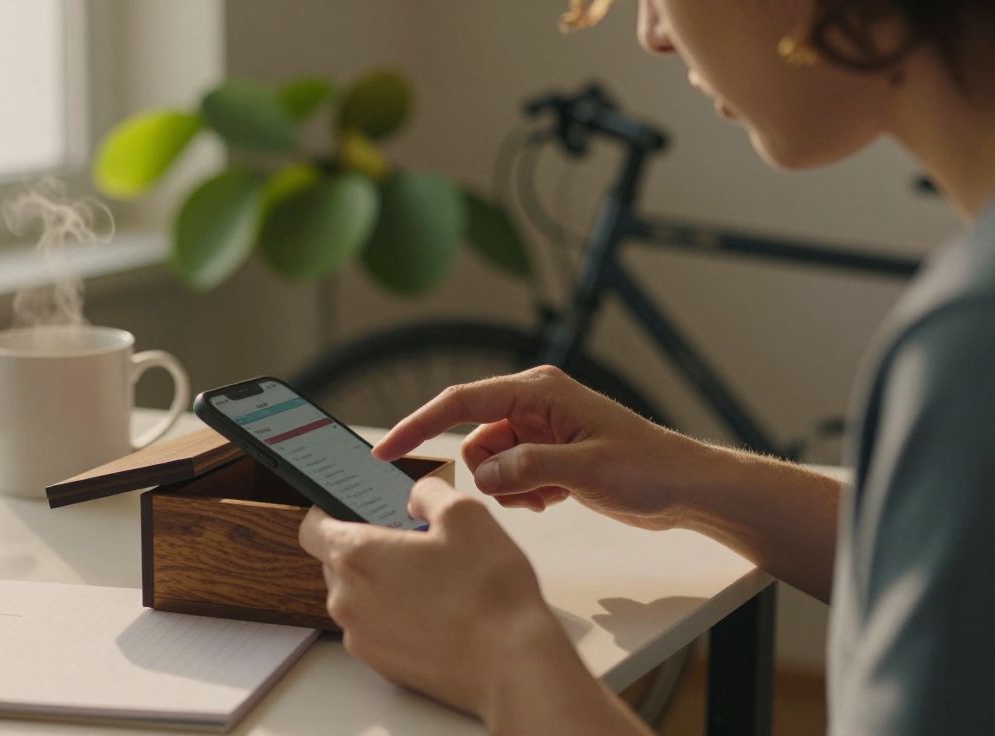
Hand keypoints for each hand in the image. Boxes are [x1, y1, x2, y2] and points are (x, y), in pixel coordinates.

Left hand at [297, 477, 576, 725]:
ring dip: (382, 583)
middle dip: (367, 548)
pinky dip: (395, 615)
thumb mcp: (465, 514)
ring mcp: (362, 637)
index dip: (330, 512)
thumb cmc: (488, 593)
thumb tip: (416, 498)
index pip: (313, 528)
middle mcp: (348, 600)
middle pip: (336, 563)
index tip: (353, 509)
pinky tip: (437, 612)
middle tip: (410, 542)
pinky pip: (376, 628)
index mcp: (357, 556)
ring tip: (432, 579)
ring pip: (357, 597)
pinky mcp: (382, 665)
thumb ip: (428, 493)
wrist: (511, 665)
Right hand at [372, 365, 704, 530]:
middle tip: (528, 493)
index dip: (418, 425)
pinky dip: (524, 495)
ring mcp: (540, 432)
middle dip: (489, 475)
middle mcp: (533, 406)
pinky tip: (557, 498)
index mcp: (538, 392)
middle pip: (475, 441)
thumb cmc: (649, 467)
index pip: (461, 403)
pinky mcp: (548, 457)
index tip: (385, 452)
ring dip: (509, 489)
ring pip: (491, 465)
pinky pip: (511, 478)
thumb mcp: (586, 468)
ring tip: (549, 496)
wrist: (686, 488)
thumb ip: (527, 469)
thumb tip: (482, 477)